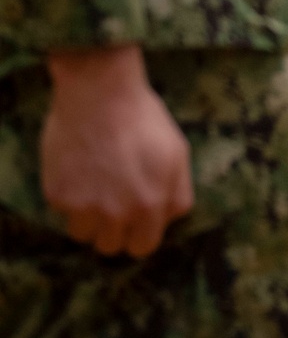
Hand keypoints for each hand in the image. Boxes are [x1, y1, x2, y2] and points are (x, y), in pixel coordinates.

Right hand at [43, 45, 192, 258]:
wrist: (99, 90)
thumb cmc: (142, 116)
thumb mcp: (177, 152)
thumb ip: (176, 191)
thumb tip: (168, 217)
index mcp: (151, 204)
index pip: (143, 246)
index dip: (138, 233)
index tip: (133, 219)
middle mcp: (118, 213)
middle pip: (111, 247)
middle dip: (112, 228)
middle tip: (111, 201)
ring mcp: (86, 207)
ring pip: (84, 234)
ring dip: (88, 216)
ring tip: (94, 183)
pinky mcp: (59, 196)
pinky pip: (63, 211)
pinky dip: (69, 194)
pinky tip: (79, 166)